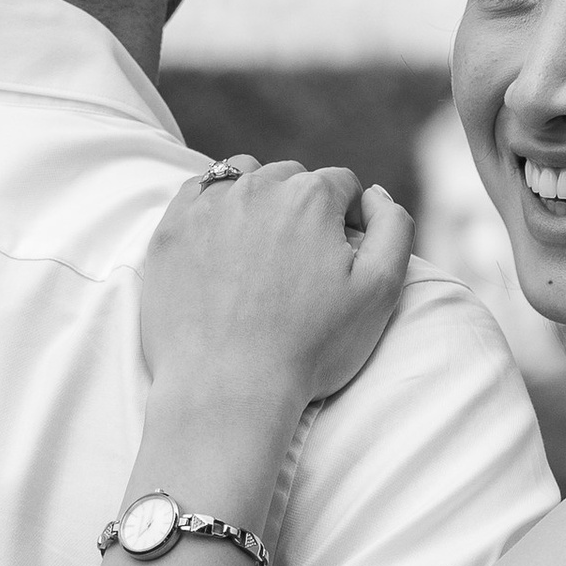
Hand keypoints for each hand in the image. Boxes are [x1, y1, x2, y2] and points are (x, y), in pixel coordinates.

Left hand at [137, 157, 412, 417]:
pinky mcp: (172, 229)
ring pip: (244, 176)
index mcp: (312, 197)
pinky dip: (213, 207)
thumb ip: (394, 227)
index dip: (348, 219)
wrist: (227, 389)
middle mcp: (258, 187)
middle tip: (300, 263)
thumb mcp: (380, 292)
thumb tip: (373, 194)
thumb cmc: (308, 348)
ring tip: (261, 250)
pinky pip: (197, 194)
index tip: (339, 259)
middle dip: (303, 208)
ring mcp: (208, 206)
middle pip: (292, 178)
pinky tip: (222, 244)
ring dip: (259, 199)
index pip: (342, 186)